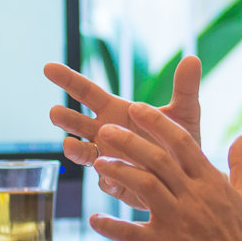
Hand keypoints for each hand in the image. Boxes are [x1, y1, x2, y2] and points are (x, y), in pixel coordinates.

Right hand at [44, 56, 202, 206]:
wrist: (189, 175)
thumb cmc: (180, 139)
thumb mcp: (185, 112)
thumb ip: (185, 88)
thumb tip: (192, 58)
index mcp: (117, 111)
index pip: (88, 93)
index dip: (68, 79)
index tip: (48, 67)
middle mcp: (106, 133)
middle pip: (78, 123)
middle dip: (66, 118)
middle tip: (55, 112)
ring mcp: (108, 158)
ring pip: (85, 153)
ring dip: (76, 150)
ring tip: (69, 145)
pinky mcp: (116, 182)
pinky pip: (107, 179)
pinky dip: (107, 177)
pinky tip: (111, 177)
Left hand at [89, 102, 241, 240]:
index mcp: (210, 181)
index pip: (182, 142)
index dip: (158, 122)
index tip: (138, 107)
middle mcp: (192, 196)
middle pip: (157, 159)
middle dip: (130, 140)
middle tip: (106, 129)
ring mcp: (177, 220)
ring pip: (144, 186)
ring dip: (119, 172)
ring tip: (98, 162)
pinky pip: (131, 232)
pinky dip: (111, 225)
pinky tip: (95, 220)